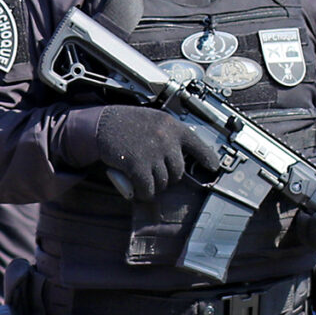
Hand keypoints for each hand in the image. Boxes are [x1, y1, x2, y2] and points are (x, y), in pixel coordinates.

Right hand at [91, 105, 225, 196]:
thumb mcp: (153, 121)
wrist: (101, 125)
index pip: (198, 144)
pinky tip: (140, 192)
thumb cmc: (125, 123)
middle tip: (156, 177)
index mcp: (172, 127)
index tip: (214, 167)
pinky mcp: (138, 164)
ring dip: (155, 187)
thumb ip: (167, 136)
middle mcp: (166, 139)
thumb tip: (178, 157)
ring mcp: (153, 152)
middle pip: (178, 171)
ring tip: (145, 184)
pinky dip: (144, 193)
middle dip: (168, 178)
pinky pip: (148, 187)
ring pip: (164, 181)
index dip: (208, 158)